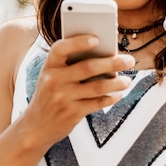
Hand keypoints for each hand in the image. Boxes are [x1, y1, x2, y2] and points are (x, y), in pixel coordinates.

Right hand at [21, 35, 135, 147]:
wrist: (36, 126)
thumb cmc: (49, 94)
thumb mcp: (51, 76)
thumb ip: (69, 65)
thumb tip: (103, 55)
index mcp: (49, 66)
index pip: (61, 48)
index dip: (78, 42)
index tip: (97, 39)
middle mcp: (54, 80)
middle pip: (88, 67)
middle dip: (112, 63)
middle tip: (129, 60)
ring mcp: (63, 97)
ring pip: (97, 86)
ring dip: (117, 83)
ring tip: (127, 80)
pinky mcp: (72, 113)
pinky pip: (97, 103)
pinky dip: (111, 98)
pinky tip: (118, 94)